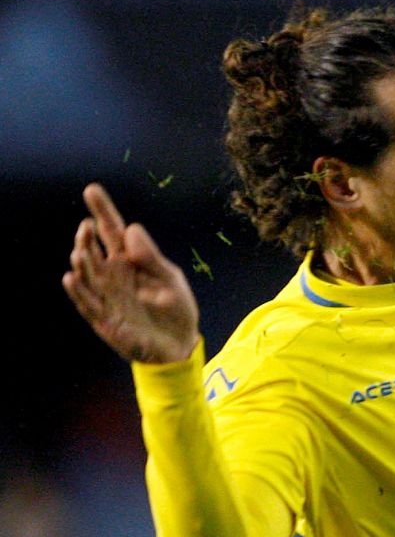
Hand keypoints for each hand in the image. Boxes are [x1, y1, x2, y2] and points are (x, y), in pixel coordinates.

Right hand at [63, 183, 199, 364]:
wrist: (180, 345)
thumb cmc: (176, 310)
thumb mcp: (170, 280)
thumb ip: (151, 257)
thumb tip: (132, 228)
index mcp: (130, 262)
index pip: (112, 232)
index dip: (102, 212)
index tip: (92, 190)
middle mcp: (112, 276)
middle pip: (94, 250)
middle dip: (87, 237)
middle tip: (88, 225)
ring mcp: (106, 296)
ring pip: (86, 275)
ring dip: (82, 261)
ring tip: (82, 249)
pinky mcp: (104, 319)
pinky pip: (87, 303)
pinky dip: (78, 291)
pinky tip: (71, 276)